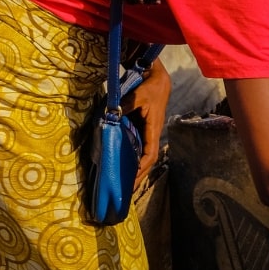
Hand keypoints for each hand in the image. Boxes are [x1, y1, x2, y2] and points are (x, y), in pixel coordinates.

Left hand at [126, 59, 170, 188]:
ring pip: (143, 156)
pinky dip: (132, 159)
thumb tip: (112, 115)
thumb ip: (125, 106)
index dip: (142, 167)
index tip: (133, 178)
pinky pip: (138, 148)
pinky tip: (124, 165)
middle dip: (138, 176)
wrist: (157, 78)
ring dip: (136, 170)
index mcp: (153, 129)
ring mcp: (148, 132)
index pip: (149, 153)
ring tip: (125, 184)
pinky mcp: (143, 129)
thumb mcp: (137, 95)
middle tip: (127, 191)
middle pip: (147, 160)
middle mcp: (152, 134)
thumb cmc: (149, 87)